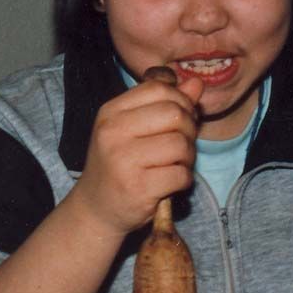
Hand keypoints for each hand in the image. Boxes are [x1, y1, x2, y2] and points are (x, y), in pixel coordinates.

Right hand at [72, 71, 203, 234]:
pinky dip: (184, 179)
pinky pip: (181, 174)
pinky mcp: (138, 188)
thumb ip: (165, 103)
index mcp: (111, 112)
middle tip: (181, 145)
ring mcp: (123, 160)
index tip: (180, 119)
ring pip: (180, 144)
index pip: (159, 88)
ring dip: (188, 157)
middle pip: (174, 113)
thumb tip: (196, 83)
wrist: (96, 208)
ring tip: (176, 164)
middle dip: (189, 129)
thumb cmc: (119, 164)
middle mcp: (113, 132)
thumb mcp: (134, 128)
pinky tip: (171, 183)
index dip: (180, 101)